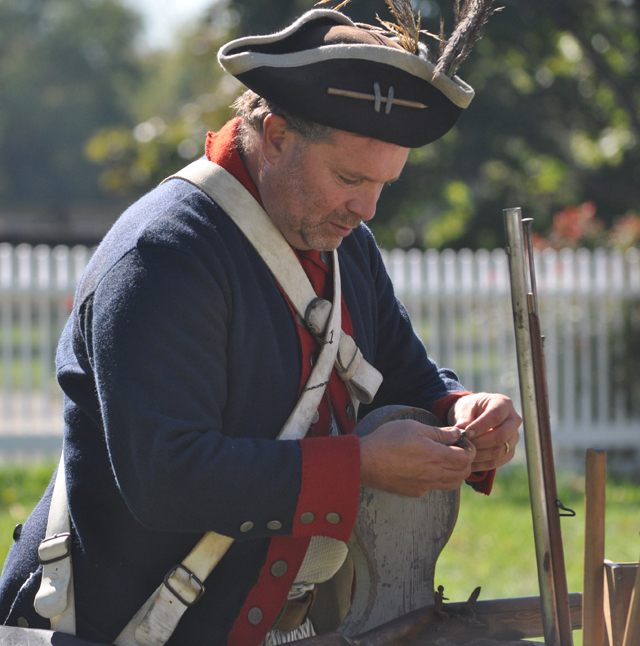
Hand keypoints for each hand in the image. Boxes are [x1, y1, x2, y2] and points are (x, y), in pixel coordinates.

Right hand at [359, 420, 475, 496]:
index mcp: (436, 457)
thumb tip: (456, 434)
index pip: (466, 458)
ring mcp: (425, 486)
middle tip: (457, 449)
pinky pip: (435, 487)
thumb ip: (438, 433)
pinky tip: (426, 467)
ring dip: (455, 472)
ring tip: (445, 458)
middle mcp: (434, 475)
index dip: (470, 448)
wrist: (365, 462)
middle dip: (466, 460)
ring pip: (452, 484)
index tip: (462, 440)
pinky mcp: (415, 492)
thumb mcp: (414, 428)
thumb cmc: (387, 440)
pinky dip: (439, 478)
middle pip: (463, 473)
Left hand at [448, 392, 521, 471]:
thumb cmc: (470, 408)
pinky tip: (470, 463)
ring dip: (481, 455)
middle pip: (502, 435)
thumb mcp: (465, 408)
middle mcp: (513, 420)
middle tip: (465, 445)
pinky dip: (483, 464)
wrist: (474, 416)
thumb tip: (460, 429)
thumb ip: (464, 417)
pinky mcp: (509, 450)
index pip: (496, 416)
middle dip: (481, 442)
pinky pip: (499, 461)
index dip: (481, 426)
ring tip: (465, 455)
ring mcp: (514, 437)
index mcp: (503, 404)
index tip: (467, 432)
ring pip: (501, 450)